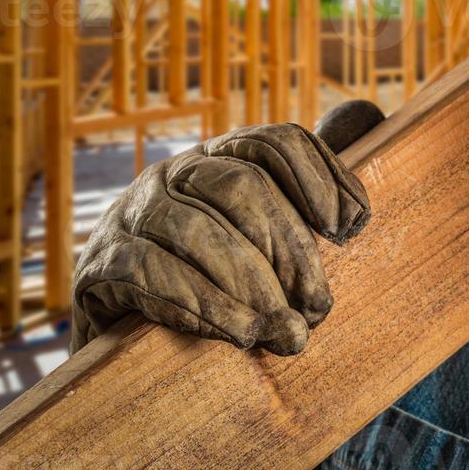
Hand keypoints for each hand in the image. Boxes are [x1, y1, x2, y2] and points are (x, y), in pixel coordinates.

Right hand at [70, 101, 384, 354]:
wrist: (126, 333)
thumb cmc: (216, 277)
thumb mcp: (264, 236)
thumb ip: (309, 193)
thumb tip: (368, 136)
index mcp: (222, 156)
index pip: (277, 141)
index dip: (319, 177)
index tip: (351, 229)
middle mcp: (175, 173)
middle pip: (242, 187)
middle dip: (290, 249)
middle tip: (319, 307)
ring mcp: (132, 213)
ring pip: (198, 231)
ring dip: (251, 286)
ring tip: (285, 333)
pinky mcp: (100, 263)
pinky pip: (149, 272)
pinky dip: (201, 304)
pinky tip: (238, 332)